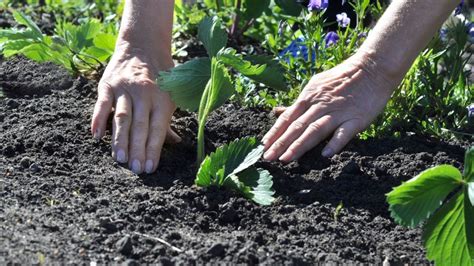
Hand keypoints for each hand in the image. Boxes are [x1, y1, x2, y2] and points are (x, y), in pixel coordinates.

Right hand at [90, 44, 180, 173]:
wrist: (143, 45)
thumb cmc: (161, 76)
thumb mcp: (171, 94)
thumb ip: (168, 119)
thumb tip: (173, 143)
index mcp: (162, 99)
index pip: (158, 128)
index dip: (154, 149)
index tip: (150, 168)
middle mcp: (144, 93)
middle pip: (139, 126)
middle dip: (138, 149)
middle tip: (135, 170)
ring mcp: (125, 88)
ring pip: (121, 117)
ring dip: (120, 139)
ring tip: (120, 159)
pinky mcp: (108, 84)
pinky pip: (101, 103)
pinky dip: (98, 119)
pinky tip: (96, 136)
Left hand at [262, 53, 398, 161]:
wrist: (372, 68)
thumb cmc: (341, 79)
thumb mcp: (316, 86)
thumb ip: (298, 103)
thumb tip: (278, 112)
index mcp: (309, 97)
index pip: (288, 118)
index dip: (275, 132)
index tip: (263, 145)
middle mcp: (320, 105)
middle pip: (297, 126)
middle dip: (281, 142)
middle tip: (268, 157)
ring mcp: (338, 112)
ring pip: (315, 130)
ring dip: (299, 145)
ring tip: (287, 158)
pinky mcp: (356, 119)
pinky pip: (344, 132)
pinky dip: (334, 143)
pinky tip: (325, 154)